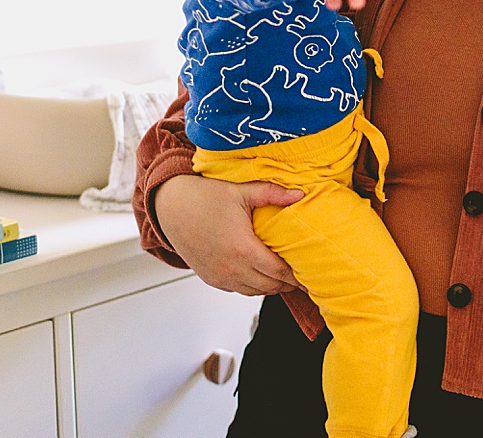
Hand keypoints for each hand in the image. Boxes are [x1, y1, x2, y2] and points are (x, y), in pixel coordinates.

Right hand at [153, 174, 302, 295]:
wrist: (171, 207)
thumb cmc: (204, 197)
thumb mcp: (242, 191)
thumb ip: (273, 193)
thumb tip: (301, 194)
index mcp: (243, 249)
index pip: (280, 272)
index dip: (298, 276)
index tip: (311, 273)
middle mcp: (232, 269)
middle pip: (271, 286)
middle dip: (289, 282)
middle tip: (303, 274)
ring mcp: (220, 277)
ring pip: (256, 292)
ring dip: (271, 286)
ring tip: (284, 275)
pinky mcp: (211, 279)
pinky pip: (239, 290)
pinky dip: (253, 286)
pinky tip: (261, 274)